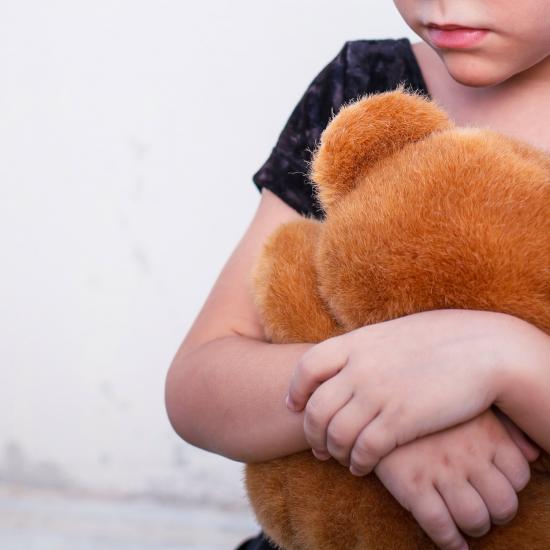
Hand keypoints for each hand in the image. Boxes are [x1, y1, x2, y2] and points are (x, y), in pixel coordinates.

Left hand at [286, 309, 508, 471]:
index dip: (295, 391)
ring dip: (333, 452)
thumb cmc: (437, 340)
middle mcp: (360, 368)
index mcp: (356, 343)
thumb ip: (362, 349)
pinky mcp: (401, 419)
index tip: (295, 406)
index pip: (306, 367)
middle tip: (318, 445)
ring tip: (342, 458)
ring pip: (335, 433)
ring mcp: (378, 393)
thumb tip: (344, 362)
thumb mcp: (390, 335)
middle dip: (311, 432)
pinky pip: (364, 449)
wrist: (481, 348)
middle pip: (315, 408)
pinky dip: (357, 463)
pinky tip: (362, 466)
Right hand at [373, 409, 536, 549]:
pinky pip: (440, 527)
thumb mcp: (466, 404)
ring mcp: (440, 471)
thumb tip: (533, 454)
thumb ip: (505, 427)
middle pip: (503, 504)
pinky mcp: (412, 484)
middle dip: (495, 515)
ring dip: (474, 528)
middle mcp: (469, 454)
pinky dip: (449, 542)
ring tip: (465, 525)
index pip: (519, 476)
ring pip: (475, 519)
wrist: (375, 395)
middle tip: (482, 511)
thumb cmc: (425, 399)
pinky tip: (450, 541)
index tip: (494, 490)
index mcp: (486, 432)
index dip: (509, 488)